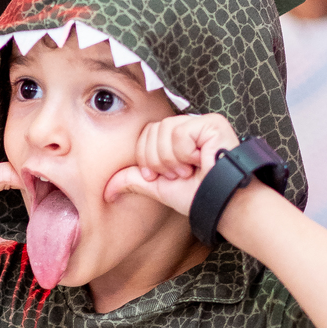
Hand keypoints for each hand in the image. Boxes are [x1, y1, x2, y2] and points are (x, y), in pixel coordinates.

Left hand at [105, 113, 240, 218]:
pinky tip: (201, 162)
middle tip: (180, 174)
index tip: (164, 177)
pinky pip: (180, 133)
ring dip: (173, 159)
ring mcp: (201, 122)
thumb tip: (107, 190)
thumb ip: (133, 180)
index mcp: (176, 138)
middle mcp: (188, 126)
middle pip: (152, 131)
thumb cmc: (197, 196)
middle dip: (160, 161)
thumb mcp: (158, 187)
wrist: (219, 205)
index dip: (148, 160)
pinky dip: (185, 154)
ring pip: (165, 131)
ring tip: (190, 170)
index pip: (146, 135)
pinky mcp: (213, 123)